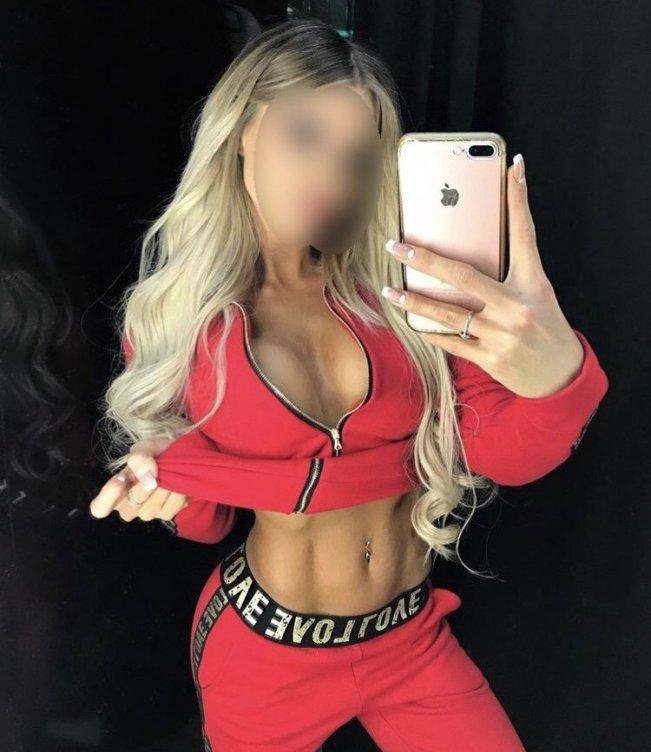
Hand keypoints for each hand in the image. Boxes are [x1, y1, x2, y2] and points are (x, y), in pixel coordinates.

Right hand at [89, 437, 189, 522]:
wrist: (181, 455)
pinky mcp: (167, 513)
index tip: (121, 478)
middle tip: (155, 471)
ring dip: (163, 489)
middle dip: (143, 488)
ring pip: (151, 509)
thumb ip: (140, 458)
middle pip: (129, 508)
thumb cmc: (155, 453)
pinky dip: (176, 494)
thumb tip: (145, 475)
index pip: (100, 508)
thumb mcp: (144, 447)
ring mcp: (147, 512)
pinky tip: (177, 482)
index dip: (108, 496)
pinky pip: (170, 509)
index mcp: (116, 491)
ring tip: (168, 473)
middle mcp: (128, 506)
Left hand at [381, 153, 584, 397]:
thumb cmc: (546, 326)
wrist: (561, 375)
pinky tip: (410, 323)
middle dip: (425, 260)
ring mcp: (500, 335)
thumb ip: (513, 270)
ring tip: (390, 292)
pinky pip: (451, 342)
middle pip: (463, 276)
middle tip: (396, 247)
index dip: (519, 199)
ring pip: (448, 312)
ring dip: (415, 302)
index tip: (512, 166)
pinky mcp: (490, 358)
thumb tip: (484, 241)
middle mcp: (515, 307)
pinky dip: (430, 332)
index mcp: (532, 283)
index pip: (524, 233)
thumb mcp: (538, 292)